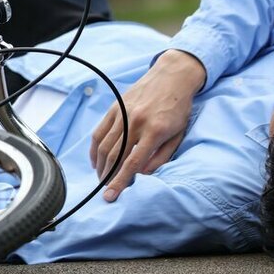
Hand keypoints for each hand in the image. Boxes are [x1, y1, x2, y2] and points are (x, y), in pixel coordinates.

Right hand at [90, 49, 205, 201]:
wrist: (172, 76)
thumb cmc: (178, 108)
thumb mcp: (178, 134)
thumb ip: (160, 157)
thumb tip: (141, 173)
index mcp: (154, 131)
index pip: (131, 163)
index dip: (119, 182)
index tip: (110, 196)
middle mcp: (135, 123)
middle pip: (114, 156)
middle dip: (107, 177)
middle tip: (105, 190)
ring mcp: (122, 114)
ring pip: (104, 146)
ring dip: (100, 166)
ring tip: (101, 178)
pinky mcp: (114, 109)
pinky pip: (99, 133)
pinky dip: (94, 149)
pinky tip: (96, 161)